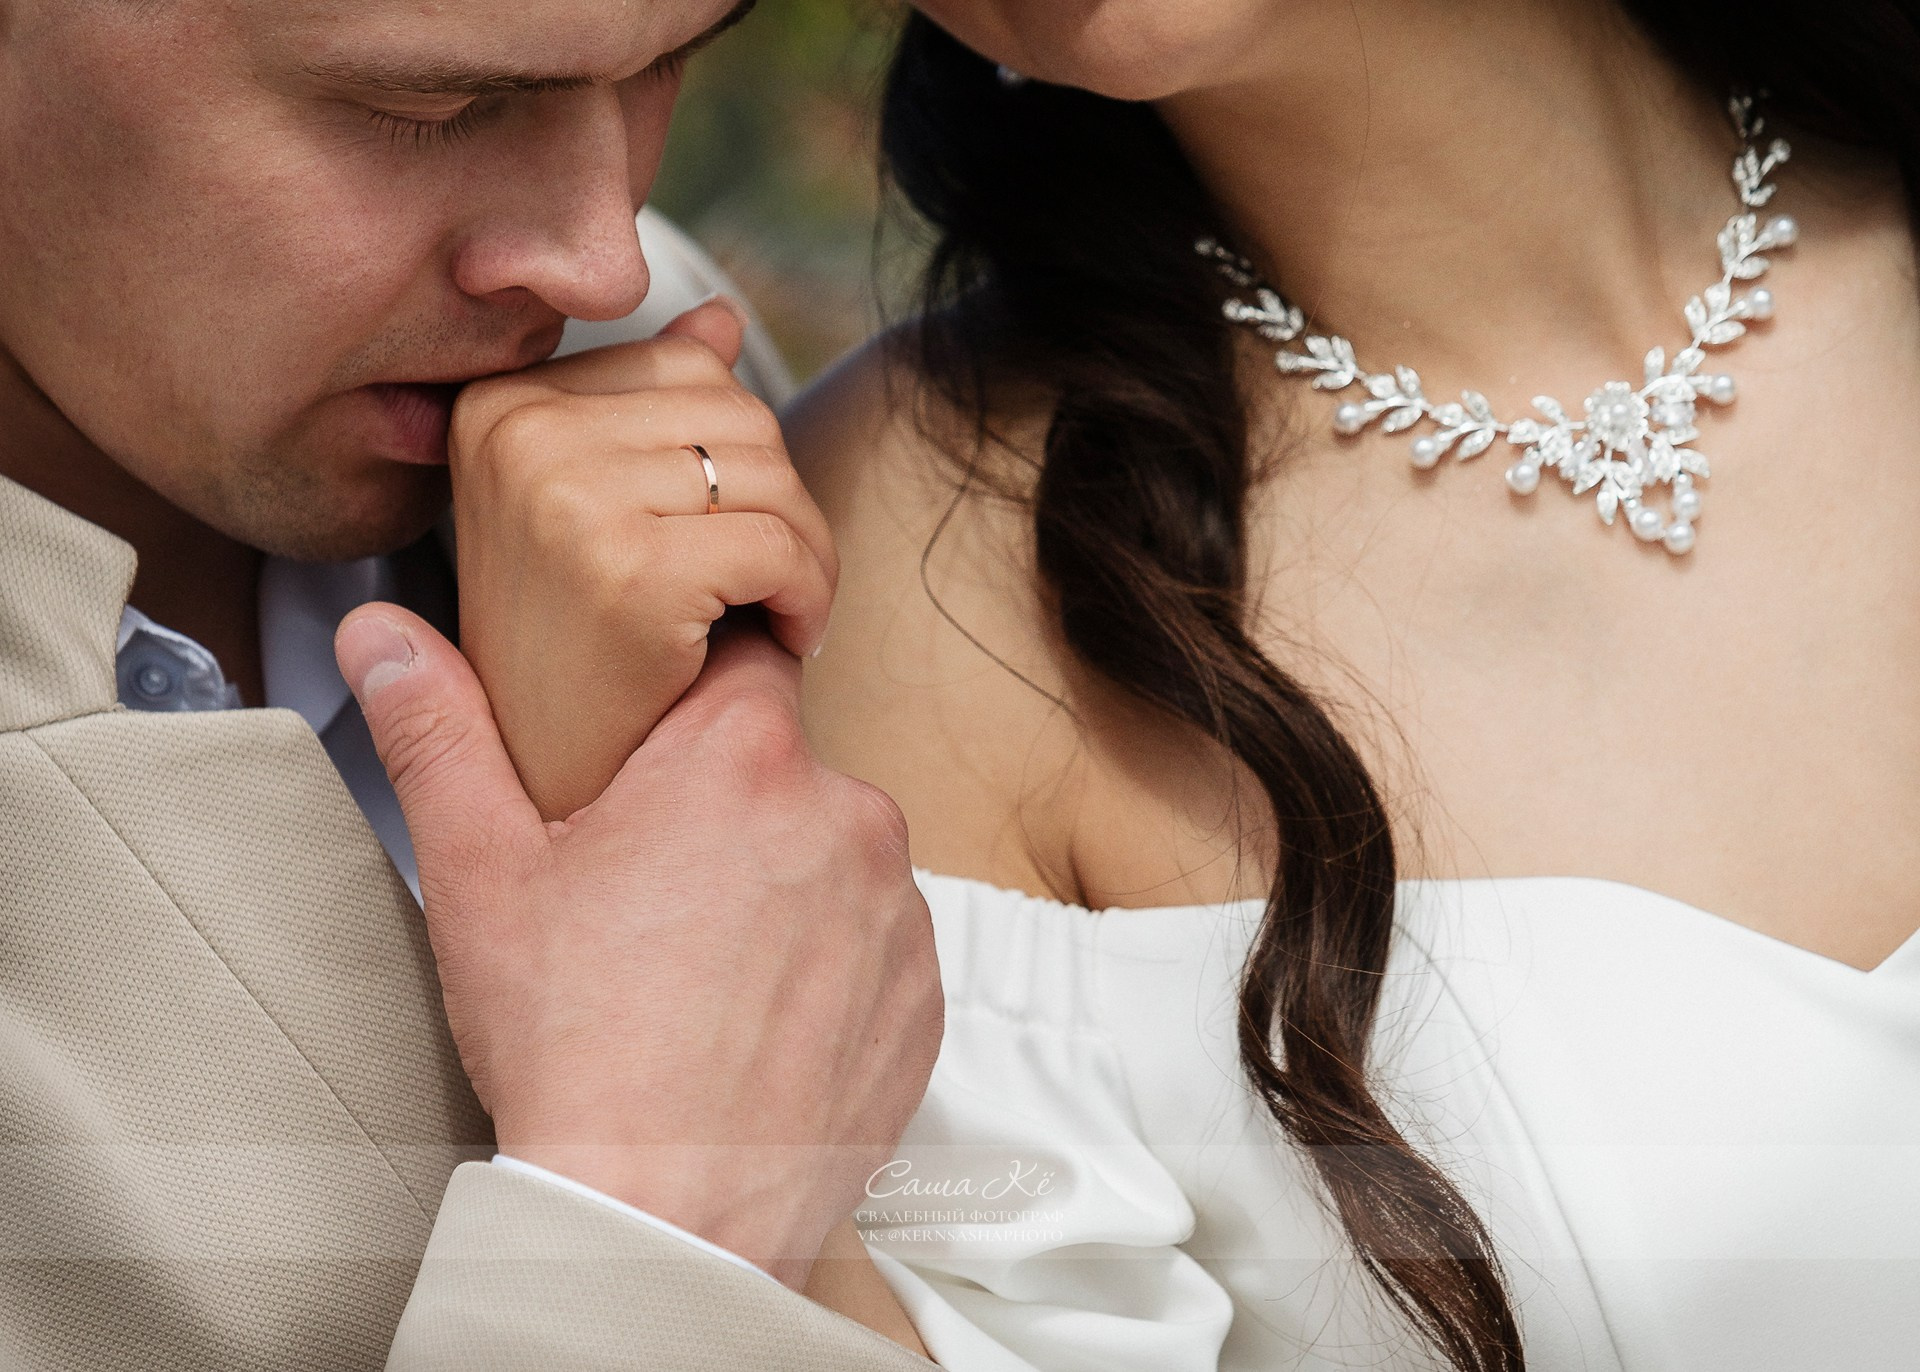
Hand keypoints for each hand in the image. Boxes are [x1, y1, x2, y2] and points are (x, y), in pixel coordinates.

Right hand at [335, 611, 942, 1289]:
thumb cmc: (572, 1045)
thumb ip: (437, 734)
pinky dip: (831, 970)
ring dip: (785, 889)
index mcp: (743, 757)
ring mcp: (899, 909)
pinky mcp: (924, 997)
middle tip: (651, 893)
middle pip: (784, 770)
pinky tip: (756, 1020)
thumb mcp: (480, 876)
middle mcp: (847, 814)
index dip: (692, 700)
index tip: (655, 756)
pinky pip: (879, 948)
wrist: (663, 1217)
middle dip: (726, 810)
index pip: (740, 662)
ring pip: (834, 859)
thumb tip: (382, 632)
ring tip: (701, 971)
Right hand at [449, 297, 837, 819]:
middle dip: (780, 499)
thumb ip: (636, 411)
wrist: (548, 805)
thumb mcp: (581, 523)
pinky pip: (781, 543)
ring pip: (770, 474)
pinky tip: (789, 641)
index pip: (684, 363)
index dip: (734, 452)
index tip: (729, 528)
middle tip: (775, 583)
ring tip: (781, 612)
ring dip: (805, 549)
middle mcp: (520, 437)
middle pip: (737, 413)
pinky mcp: (631, 574)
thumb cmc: (573, 671)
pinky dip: (810, 593)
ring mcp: (568, 501)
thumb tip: (716, 317)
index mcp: (496, 409)